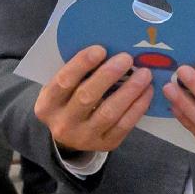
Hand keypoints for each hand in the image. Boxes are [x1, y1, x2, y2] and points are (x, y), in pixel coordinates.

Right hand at [36, 43, 150, 156]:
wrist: (69, 136)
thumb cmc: (68, 101)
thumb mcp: (62, 89)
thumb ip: (77, 73)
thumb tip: (108, 49)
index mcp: (48, 105)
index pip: (64, 81)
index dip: (82, 64)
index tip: (101, 49)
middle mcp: (63, 123)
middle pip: (87, 96)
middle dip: (109, 75)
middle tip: (127, 58)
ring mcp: (84, 137)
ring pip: (109, 112)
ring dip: (129, 91)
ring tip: (144, 74)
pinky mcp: (105, 144)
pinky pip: (124, 125)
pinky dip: (137, 107)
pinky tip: (146, 91)